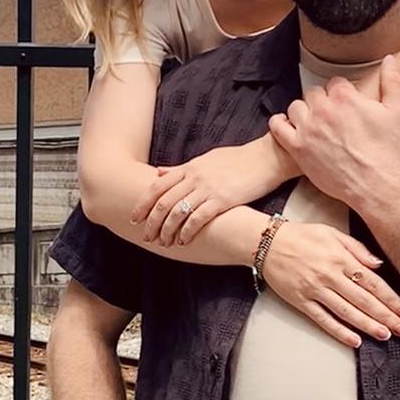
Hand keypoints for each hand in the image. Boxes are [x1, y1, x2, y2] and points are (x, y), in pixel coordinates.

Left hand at [131, 139, 289, 245]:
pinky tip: (183, 241)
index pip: (156, 187)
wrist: (265, 157)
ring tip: (163, 243)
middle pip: (163, 203)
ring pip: (177, 213)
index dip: (142, 204)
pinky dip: (187, 231)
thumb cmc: (237, 159)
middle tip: (146, 237)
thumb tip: (159, 172)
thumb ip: (181, 169)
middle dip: (151, 223)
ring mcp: (207, 189)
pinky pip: (198, 218)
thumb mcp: (205, 159)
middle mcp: (194, 178)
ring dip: (167, 231)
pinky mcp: (222, 200)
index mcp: (188, 168)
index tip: (134, 217)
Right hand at [260, 221, 399, 348]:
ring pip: (346, 312)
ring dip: (367, 325)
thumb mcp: (332, 233)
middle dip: (385, 316)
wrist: (266, 243)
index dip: (390, 298)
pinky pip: (323, 319)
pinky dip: (339, 331)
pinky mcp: (301, 301)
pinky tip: (354, 341)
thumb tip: (378, 265)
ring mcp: (315, 290)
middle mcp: (329, 275)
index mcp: (340, 258)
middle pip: (363, 300)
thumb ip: (357, 248)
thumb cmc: (301, 236)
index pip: (372, 282)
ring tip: (384, 335)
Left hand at [268, 54, 399, 212]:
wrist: (375, 185)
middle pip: (314, 93)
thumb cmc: (387, 151)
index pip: (335, 83)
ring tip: (313, 123)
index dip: (341, 93)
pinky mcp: (297, 148)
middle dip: (322, 102)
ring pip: (296, 107)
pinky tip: (287, 125)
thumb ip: (392, 82)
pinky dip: (279, 123)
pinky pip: (278, 127)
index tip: (345, 105)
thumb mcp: (397, 112)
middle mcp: (323, 109)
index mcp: (345, 97)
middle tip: (331, 117)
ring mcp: (307, 129)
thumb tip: (388, 59)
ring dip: (303, 112)